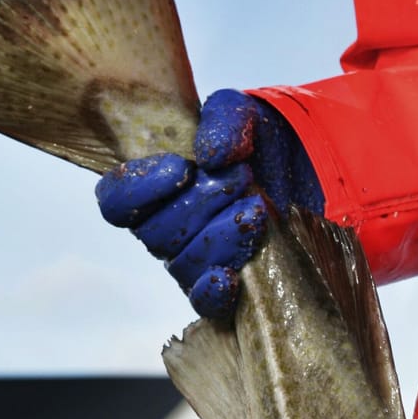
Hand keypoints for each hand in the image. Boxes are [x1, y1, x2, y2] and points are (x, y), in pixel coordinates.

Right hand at [95, 90, 321, 319]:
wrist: (304, 172)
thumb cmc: (256, 143)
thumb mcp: (242, 116)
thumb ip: (222, 122)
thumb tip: (211, 156)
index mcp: (152, 187)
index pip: (114, 202)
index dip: (139, 189)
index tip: (181, 168)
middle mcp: (165, 228)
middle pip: (156, 233)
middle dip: (201, 203)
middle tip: (241, 178)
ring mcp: (194, 259)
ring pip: (183, 263)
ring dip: (220, 236)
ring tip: (257, 209)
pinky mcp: (225, 284)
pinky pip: (204, 302)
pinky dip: (212, 292)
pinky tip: (228, 277)